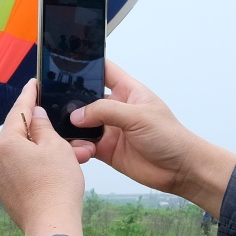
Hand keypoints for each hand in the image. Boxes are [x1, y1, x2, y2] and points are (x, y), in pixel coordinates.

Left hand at [0, 80, 85, 235]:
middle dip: (46, 133)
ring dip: (47, 153)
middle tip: (66, 131)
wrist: (52, 226)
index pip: (19, 110)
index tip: (33, 84)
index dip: (29, 95)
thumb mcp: (56, 147)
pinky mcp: (6, 194)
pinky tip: (58, 171)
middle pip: (22, 136)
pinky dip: (39, 168)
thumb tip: (36, 116)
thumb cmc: (56, 185)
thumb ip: (43, 126)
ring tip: (73, 156)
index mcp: (6, 142)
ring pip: (25, 156)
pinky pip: (23, 172)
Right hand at [69, 62, 235, 216]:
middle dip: (71, 100)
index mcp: (127, 91)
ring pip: (81, 123)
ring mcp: (110, 129)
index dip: (87, 66)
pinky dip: (78, 146)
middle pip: (85, 97)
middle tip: (56, 104)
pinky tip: (82, 149)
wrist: (180, 169)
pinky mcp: (106, 149)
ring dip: (72, 127)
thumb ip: (106, 112)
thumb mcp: (138, 116)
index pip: (104, 70)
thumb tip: (77, 115)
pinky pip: (84, 144)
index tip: (65, 65)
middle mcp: (116, 108)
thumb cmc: (170, 137)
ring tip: (68, 131)